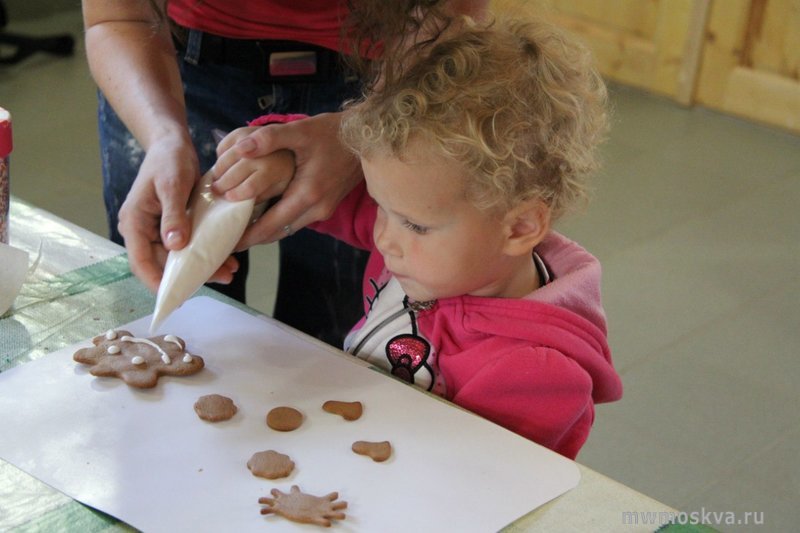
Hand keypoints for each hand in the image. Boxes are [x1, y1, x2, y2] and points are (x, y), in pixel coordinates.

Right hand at [118, 136, 237, 290]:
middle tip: (224, 277)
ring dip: (203, 265)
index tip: (177, 296)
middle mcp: (143, 230)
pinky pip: (187, 245)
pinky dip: (205, 252)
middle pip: (164, 263)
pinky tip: (226, 257)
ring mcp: (157, 229)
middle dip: (192, 274)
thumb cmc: (169, 160)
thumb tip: (174, 245)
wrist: (172, 143)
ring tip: (230, 271)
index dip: (157, 282)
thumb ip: (173, 215)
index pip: (141, 262)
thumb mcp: (172, 185)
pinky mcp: (173, 226)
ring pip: (178, 257)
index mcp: (134, 222)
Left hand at [212, 112, 361, 249]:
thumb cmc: (334, 133)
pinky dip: (280, 221)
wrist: (368, 137)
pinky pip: (298, 220)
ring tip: (243, 228)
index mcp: (307, 194)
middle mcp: (317, 208)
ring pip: (289, 228)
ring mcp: (324, 209)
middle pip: (279, 232)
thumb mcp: (301, 131)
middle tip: (230, 239)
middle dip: (254, 238)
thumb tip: (241, 148)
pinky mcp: (327, 204)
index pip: (271, 225)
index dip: (248, 236)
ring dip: (268, 230)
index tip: (229, 243)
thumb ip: (269, 138)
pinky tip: (266, 213)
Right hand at [212, 127, 295, 203]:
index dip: (236, 195)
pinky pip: (222, 146)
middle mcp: (261, 153)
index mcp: (274, 170)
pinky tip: (223, 165)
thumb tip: (242, 209)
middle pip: (233, 173)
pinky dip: (219, 157)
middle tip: (215, 191)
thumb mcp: (280, 188)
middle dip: (222, 185)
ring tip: (215, 181)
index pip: (250, 187)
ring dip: (217, 172)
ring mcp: (250, 139)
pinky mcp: (241, 131)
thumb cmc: (285, 172)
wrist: (292, 144)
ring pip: (225, 159)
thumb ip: (263, 198)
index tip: (228, 198)